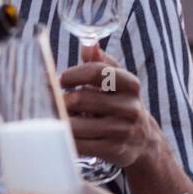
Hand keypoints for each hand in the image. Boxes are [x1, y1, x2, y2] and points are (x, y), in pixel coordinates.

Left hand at [60, 44, 161, 170]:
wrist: (143, 140)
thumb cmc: (121, 103)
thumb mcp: (117, 81)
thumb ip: (100, 62)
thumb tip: (88, 43)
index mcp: (130, 84)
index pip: (98, 72)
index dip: (74, 74)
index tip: (60, 79)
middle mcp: (129, 107)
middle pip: (83, 99)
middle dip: (61, 100)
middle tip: (49, 100)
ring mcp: (122, 130)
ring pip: (78, 124)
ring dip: (60, 120)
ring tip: (54, 116)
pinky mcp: (113, 150)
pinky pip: (81, 144)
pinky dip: (66, 139)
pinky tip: (62, 134)